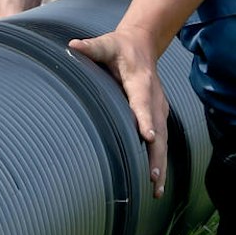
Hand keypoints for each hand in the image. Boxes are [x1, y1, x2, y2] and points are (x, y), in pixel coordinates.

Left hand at [67, 27, 169, 198]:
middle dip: (156, 154)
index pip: (142, 103)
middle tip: (153, 177)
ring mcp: (159, 109)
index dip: (145, 119)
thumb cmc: (119, 47)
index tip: (148, 137)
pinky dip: (160, 161)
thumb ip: (91, 48)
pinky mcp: (159, 117)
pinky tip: (157, 182)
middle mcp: (154, 98)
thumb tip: (73, 46)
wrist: (143, 46)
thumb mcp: (105, 44)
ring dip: (160, 165)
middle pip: (158, 130)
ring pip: (163, 140)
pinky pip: (161, 141)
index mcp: (141, 82)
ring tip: (157, 190)